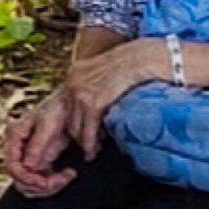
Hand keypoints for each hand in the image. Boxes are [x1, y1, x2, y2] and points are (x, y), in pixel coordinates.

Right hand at [3, 91, 76, 198]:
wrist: (70, 105)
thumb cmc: (57, 108)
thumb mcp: (47, 125)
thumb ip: (37, 146)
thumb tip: (28, 166)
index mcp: (14, 136)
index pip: (12, 166)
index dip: (27, 178)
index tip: (44, 183)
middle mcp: (17, 148)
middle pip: (20, 180)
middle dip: (40, 185)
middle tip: (61, 179)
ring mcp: (27, 157)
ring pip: (29, 185)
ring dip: (48, 187)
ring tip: (66, 176)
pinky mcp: (39, 162)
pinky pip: (40, 182)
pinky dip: (53, 184)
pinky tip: (66, 174)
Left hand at [60, 39, 158, 161]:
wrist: (147, 56)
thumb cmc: (134, 65)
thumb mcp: (107, 72)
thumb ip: (95, 87)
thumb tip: (93, 108)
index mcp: (76, 72)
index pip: (62, 105)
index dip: (63, 124)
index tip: (64, 139)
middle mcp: (73, 80)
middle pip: (65, 117)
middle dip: (71, 137)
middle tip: (82, 148)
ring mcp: (81, 90)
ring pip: (74, 127)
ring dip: (82, 143)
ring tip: (91, 152)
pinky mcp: (94, 101)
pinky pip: (87, 130)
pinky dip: (89, 144)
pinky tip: (93, 151)